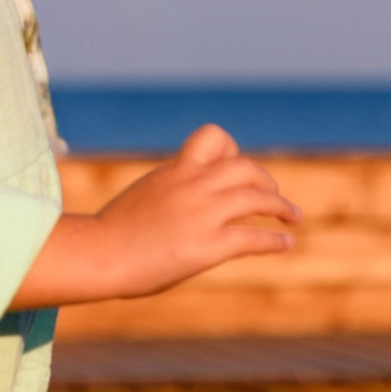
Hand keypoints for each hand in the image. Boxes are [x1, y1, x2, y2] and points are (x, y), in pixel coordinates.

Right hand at [13, 122, 299, 306]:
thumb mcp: (141, 200)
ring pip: (257, 197)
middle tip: (272, 195)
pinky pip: (254, 237)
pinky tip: (286, 243)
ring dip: (281, 206)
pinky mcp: (210, 245)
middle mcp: (193, 185)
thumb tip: (170, 210)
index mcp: (174, 170)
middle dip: (264, 179)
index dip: (232, 149)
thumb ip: (164, 196)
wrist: (97, 254)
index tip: (236, 165)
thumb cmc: (107, 236)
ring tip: (292, 216)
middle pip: (245, 166)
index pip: (213, 137)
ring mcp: (204, 214)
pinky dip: (275, 240)